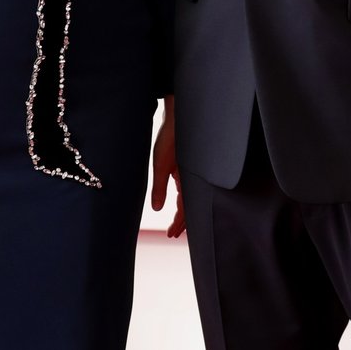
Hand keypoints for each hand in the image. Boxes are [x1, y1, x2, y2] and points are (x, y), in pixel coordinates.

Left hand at [150, 95, 184, 237]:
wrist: (178, 114)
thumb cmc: (170, 137)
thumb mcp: (161, 164)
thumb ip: (159, 188)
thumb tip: (158, 209)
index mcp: (187, 180)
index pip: (185, 210)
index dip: (179, 224)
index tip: (171, 235)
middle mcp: (192, 178)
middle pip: (190, 206)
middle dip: (183, 221)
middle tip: (174, 234)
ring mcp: (192, 171)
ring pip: (191, 197)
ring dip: (185, 211)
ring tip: (178, 223)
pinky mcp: (189, 164)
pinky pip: (191, 186)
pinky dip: (187, 197)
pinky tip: (183, 199)